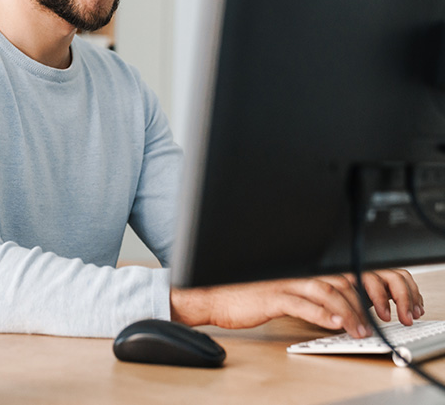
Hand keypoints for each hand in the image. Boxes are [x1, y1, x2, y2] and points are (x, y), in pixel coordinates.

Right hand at [170, 269, 423, 337]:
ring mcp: (284, 281)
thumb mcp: (282, 289)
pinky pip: (302, 303)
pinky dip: (321, 314)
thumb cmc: (244, 292)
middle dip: (365, 300)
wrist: (213, 295)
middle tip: (378, 320)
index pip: (342, 270)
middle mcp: (295, 269)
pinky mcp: (271, 295)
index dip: (366, 285)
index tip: (381, 306)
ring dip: (349, 311)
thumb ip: (309, 291)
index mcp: (300, 265)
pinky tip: (334, 324)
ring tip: (360, 329)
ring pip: (327, 290)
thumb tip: (339, 304)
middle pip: (341, 279)